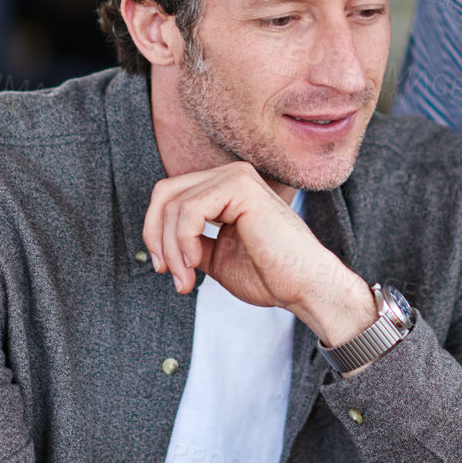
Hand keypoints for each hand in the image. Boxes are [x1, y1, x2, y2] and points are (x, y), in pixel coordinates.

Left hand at [141, 161, 375, 344]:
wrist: (305, 287)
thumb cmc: (270, 275)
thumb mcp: (216, 256)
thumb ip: (191, 241)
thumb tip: (158, 242)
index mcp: (226, 188)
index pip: (171, 196)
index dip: (156, 232)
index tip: (166, 269)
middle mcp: (231, 175)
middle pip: (165, 193)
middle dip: (156, 236)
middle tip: (168, 272)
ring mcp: (237, 176)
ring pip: (173, 204)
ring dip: (171, 248)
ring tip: (186, 278)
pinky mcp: (241, 187)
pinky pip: (190, 210)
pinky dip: (183, 241)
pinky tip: (196, 264)